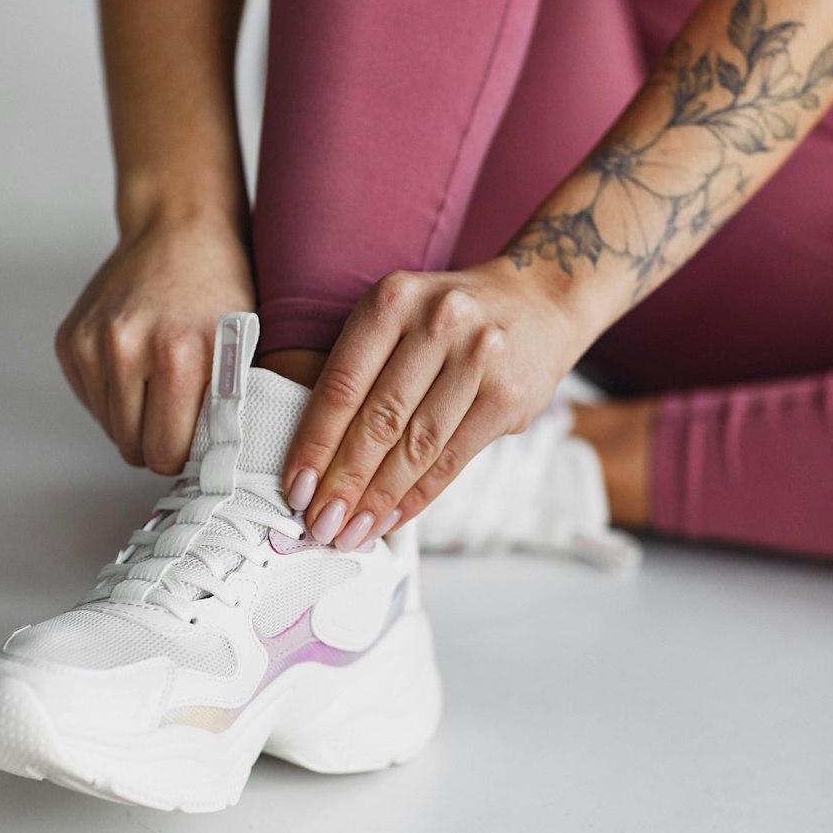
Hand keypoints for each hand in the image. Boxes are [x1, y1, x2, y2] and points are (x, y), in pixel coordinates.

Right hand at [56, 210, 254, 472]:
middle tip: (180, 417)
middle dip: (157, 442)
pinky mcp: (69, 340)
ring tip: (160, 384)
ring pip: (109, 428)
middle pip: (132, 447)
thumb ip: (225, 408)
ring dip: (134, 419)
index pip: (165, 452)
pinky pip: (91, 401)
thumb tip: (214, 468)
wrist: (178, 228)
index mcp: (178, 356)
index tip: (195, 444)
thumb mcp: (243, 348)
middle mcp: (126, 349)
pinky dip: (114, 396)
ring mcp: (91, 343)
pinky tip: (137, 365)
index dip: (183, 456)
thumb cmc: (221, 289)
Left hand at [280, 257, 579, 548]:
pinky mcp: (507, 395)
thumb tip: (317, 461)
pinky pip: (452, 458)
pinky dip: (418, 495)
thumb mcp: (398, 319)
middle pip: (379, 419)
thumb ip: (362, 373)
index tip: (295, 489)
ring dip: (379, 498)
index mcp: (392, 300)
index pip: (342, 385)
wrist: (536, 302)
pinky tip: (392, 517)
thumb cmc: (448, 322)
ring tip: (352, 532)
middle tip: (320, 524)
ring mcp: (479, 357)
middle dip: (344, 482)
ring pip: (416, 445)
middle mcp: (437, 322)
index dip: (315, 443)